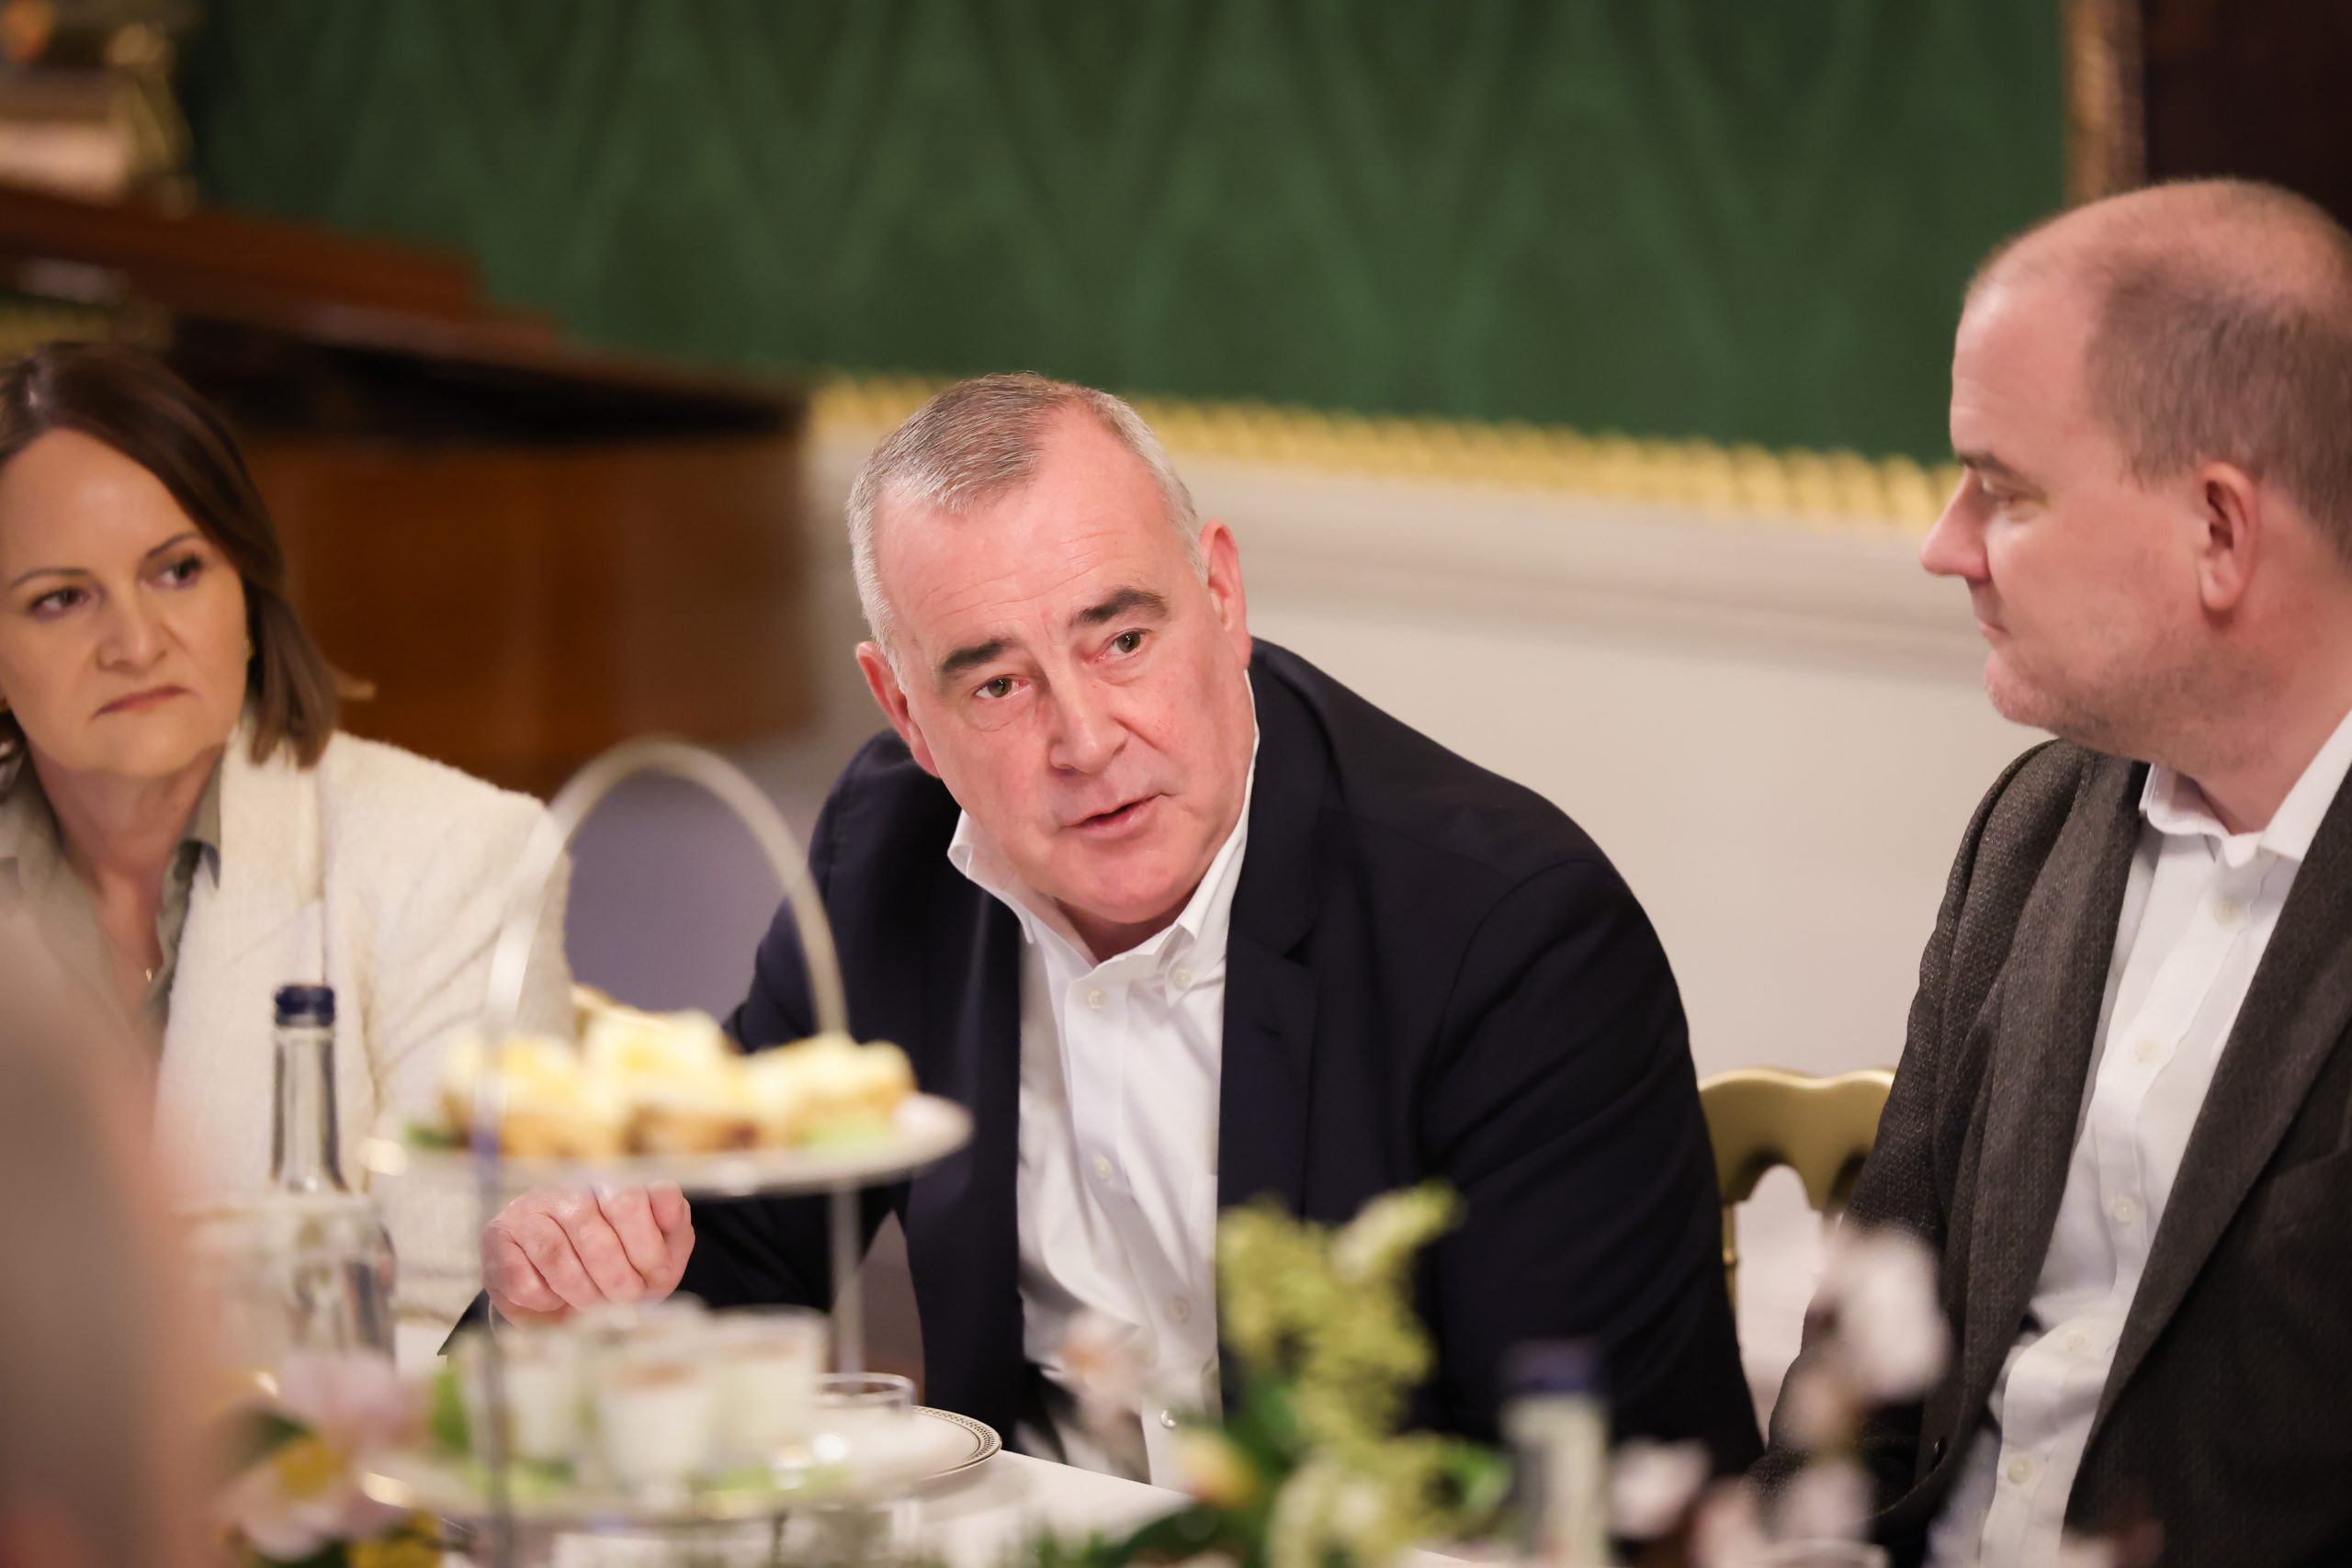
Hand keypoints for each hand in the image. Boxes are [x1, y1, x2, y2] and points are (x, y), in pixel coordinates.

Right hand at [482, 1182, 693, 1320]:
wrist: (553, 1299)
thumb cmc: (613, 1272)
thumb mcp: (654, 1256)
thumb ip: (673, 1232)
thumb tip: (670, 1207)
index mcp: (608, 1189)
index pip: (630, 1199)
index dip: (646, 1244)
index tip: (652, 1274)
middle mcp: (564, 1193)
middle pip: (589, 1225)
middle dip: (615, 1273)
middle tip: (625, 1296)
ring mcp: (526, 1214)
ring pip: (554, 1253)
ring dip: (581, 1290)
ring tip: (592, 1304)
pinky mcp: (498, 1243)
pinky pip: (523, 1279)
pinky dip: (547, 1300)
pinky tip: (557, 1301)